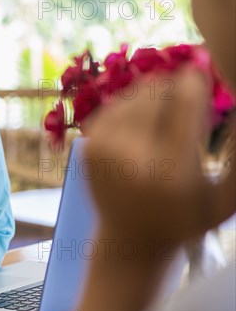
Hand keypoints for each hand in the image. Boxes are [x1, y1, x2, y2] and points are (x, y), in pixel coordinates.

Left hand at [84, 71, 234, 243]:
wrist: (129, 238)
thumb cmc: (185, 217)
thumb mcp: (224, 199)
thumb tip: (235, 113)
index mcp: (170, 170)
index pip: (183, 104)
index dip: (194, 82)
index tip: (201, 72)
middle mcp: (130, 155)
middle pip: (156, 92)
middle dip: (174, 89)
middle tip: (186, 104)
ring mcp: (102, 148)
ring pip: (133, 95)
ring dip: (154, 96)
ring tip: (166, 120)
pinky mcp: (88, 145)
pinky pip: (115, 106)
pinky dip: (132, 107)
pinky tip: (144, 126)